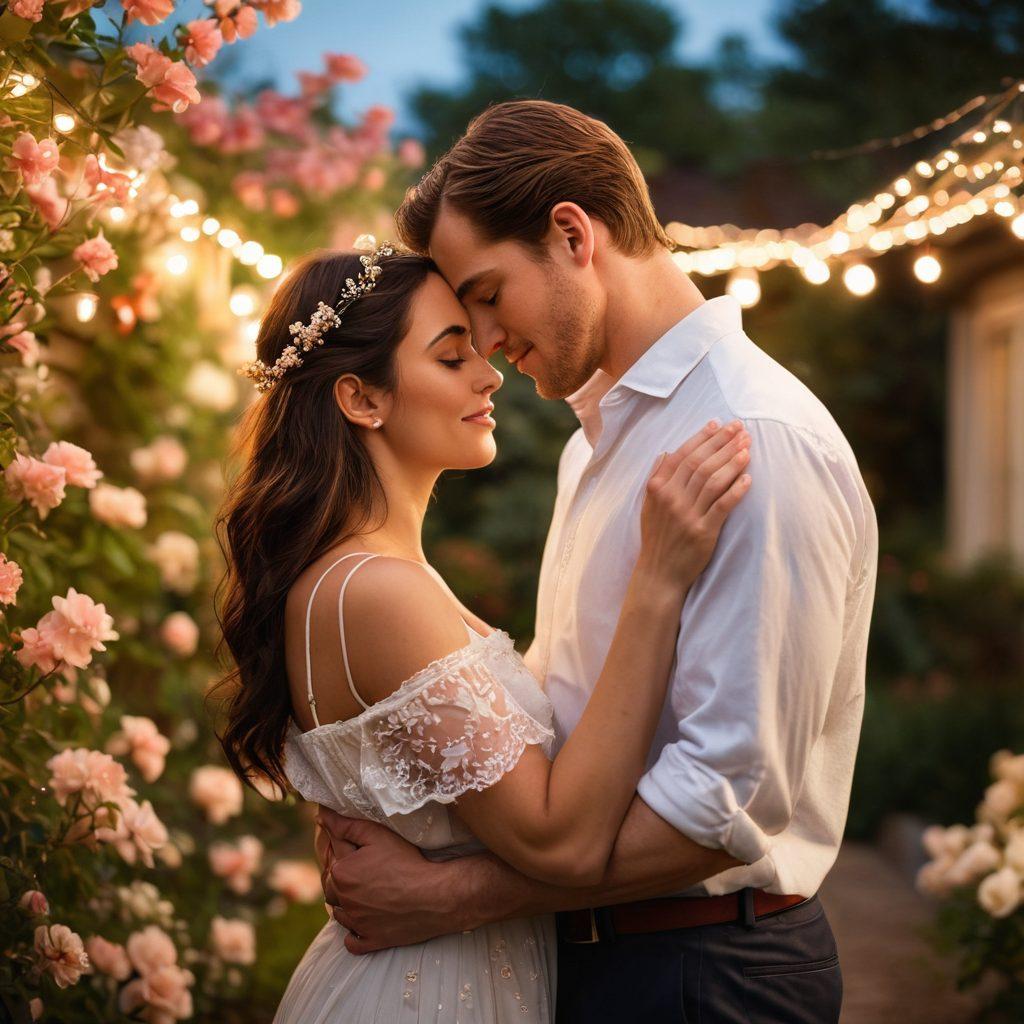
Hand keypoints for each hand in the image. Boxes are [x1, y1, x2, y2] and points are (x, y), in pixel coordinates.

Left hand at [317, 808, 463, 953]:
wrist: (435, 896)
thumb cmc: (407, 862)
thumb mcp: (377, 835)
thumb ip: (346, 825)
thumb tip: (321, 816)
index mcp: (341, 873)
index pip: (332, 856)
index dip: (347, 848)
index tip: (362, 847)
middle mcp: (343, 900)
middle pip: (332, 886)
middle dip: (343, 876)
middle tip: (366, 868)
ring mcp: (356, 923)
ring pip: (339, 912)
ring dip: (346, 903)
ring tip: (368, 891)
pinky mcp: (370, 940)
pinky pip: (352, 941)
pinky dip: (355, 932)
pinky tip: (366, 921)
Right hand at [638, 419, 750, 586]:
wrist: (658, 573)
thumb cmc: (657, 538)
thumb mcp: (648, 506)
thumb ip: (657, 478)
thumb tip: (667, 453)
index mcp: (657, 489)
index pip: (683, 455)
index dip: (702, 438)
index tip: (718, 424)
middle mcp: (671, 499)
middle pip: (701, 463)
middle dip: (722, 443)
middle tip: (740, 429)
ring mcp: (687, 515)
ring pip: (713, 480)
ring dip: (732, 461)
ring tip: (747, 447)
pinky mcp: (703, 532)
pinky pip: (723, 506)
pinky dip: (736, 490)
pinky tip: (748, 478)